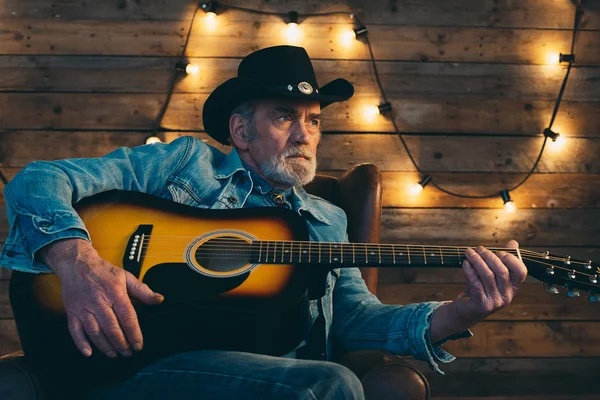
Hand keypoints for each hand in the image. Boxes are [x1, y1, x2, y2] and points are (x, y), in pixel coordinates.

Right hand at [40, 239, 163, 357]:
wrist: (76, 263)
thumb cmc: (103, 271)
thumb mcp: (126, 276)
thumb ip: (142, 290)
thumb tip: (159, 300)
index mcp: (115, 293)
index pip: (127, 317)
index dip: (134, 333)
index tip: (138, 345)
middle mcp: (99, 302)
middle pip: (111, 328)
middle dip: (121, 343)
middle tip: (128, 353)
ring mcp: (84, 308)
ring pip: (95, 332)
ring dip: (105, 346)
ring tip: (114, 354)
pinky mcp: (72, 312)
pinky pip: (75, 331)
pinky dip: (81, 343)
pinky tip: (89, 352)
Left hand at [430, 240, 526, 342]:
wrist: (465, 311)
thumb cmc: (479, 289)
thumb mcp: (492, 274)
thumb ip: (502, 259)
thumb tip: (514, 243)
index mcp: (514, 287)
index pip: (521, 271)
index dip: (511, 259)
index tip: (498, 251)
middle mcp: (507, 296)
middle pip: (502, 271)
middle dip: (489, 256)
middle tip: (478, 248)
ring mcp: (495, 302)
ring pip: (488, 276)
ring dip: (477, 261)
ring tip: (469, 252)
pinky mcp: (482, 305)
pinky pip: (475, 283)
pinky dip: (469, 271)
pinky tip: (465, 263)